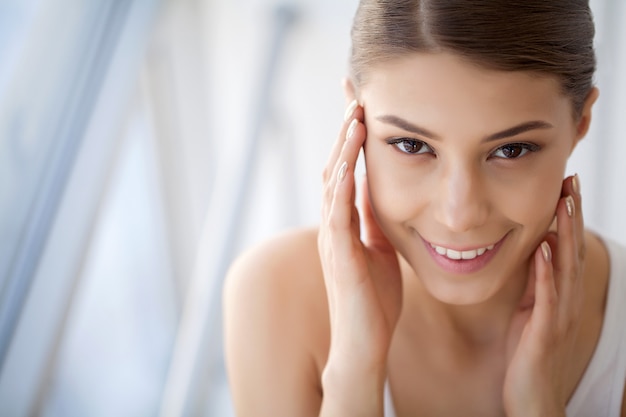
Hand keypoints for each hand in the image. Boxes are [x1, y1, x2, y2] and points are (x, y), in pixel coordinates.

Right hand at [318, 100, 401, 386]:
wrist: (364, 345)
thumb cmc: (374, 303)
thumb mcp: (381, 253)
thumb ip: (376, 225)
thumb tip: (384, 198)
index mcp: (346, 225)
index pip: (347, 171)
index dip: (353, 139)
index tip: (364, 107)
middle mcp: (334, 226)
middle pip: (335, 166)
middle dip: (345, 131)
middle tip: (355, 94)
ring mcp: (332, 238)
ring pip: (333, 182)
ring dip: (343, 148)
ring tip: (355, 115)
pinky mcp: (339, 254)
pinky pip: (338, 211)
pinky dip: (342, 182)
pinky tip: (351, 158)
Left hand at [503, 175, 583, 416]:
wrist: (532, 401)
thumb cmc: (528, 357)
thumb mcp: (530, 313)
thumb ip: (535, 285)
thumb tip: (532, 253)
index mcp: (560, 296)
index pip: (567, 249)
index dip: (569, 218)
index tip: (566, 186)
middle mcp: (566, 302)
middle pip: (572, 250)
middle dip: (573, 215)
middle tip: (572, 180)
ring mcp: (558, 317)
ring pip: (565, 268)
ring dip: (565, 234)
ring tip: (563, 202)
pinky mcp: (544, 332)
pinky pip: (546, 297)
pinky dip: (545, 271)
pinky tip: (541, 249)